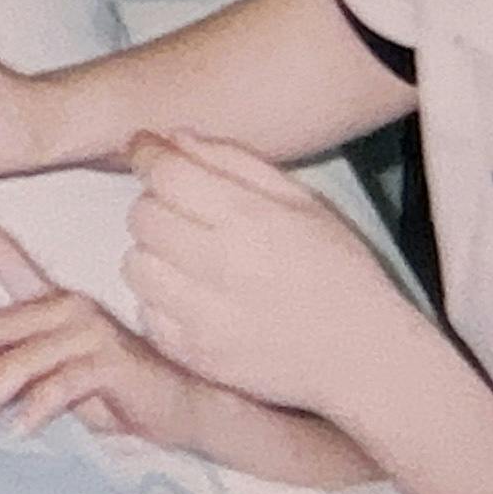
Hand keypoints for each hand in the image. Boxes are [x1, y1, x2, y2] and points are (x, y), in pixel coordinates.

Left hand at [0, 196, 212, 447]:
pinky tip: (20, 428)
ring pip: (24, 359)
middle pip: (4, 319)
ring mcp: (92, 333)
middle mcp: (71, 308)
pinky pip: (60, 384)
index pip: (7, 256)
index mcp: (54, 303)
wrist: (177, 407)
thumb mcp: (48, 382)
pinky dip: (36, 408)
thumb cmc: (112, 391)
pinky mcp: (109, 362)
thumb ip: (8, 373)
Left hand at [119, 130, 418, 422]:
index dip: (147, 154)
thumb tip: (174, 138)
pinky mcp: (192, 354)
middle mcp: (219, 266)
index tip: (145, 149)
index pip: (167, 174)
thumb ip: (235, 162)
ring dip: (153, 253)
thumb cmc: (338, 269)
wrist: (358, 353)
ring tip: (187, 258)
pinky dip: (160, 300)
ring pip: (134, 265)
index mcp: (250, 220)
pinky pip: (145, 313)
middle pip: (142, 216)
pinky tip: (194, 297)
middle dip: (154, 202)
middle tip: (181, 210)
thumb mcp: (302, 200)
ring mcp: (201, 317)